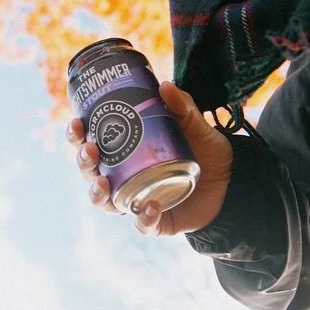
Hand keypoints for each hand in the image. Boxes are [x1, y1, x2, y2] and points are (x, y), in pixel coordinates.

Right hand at [66, 81, 232, 236]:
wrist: (233, 182)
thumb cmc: (205, 150)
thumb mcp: (194, 125)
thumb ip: (182, 106)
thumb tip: (165, 85)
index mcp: (125, 152)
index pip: (91, 143)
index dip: (77, 135)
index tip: (77, 122)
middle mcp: (124, 177)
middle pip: (90, 172)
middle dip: (83, 162)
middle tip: (89, 149)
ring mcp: (136, 200)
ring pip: (105, 202)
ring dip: (97, 193)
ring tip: (102, 182)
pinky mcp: (155, 221)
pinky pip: (142, 224)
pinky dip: (143, 218)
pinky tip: (149, 207)